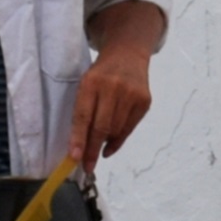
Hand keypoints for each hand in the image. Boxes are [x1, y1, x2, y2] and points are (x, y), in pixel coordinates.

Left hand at [68, 48, 151, 168]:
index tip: (75, 158)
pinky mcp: (144, 101)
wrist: (128, 54)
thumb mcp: (86, 84)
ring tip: (98, 145)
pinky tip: (109, 146)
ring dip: (104, 143)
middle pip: (101, 127)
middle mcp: (112, 87)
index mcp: (91, 82)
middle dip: (92, 150)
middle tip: (87, 166)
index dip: (79, 139)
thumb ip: (83, 111)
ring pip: (115, 130)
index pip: (83, 116)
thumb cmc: (101, 74)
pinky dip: (117, 141)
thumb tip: (80, 148)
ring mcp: (131, 94)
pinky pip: (129, 129)